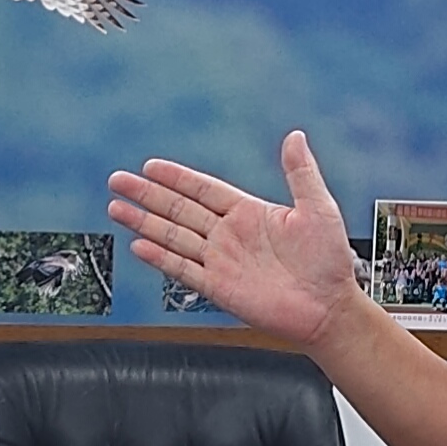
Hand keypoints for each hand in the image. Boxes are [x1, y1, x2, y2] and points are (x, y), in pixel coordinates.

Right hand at [107, 131, 367, 347]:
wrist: (329, 309)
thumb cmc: (330, 262)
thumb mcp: (318, 208)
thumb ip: (301, 173)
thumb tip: (295, 136)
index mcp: (249, 213)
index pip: (203, 190)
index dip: (176, 178)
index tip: (151, 166)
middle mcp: (229, 235)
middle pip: (178, 210)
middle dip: (147, 195)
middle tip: (118, 181)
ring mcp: (221, 261)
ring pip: (173, 237)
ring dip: (144, 223)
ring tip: (116, 208)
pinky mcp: (219, 287)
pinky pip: (183, 270)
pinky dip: (160, 258)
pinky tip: (139, 247)